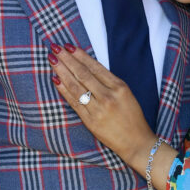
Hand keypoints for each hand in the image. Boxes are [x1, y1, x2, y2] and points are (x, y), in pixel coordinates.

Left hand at [49, 44, 156, 172]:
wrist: (137, 143)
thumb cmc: (132, 117)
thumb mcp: (126, 94)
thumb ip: (108, 82)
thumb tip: (86, 67)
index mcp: (119, 86)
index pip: (95, 67)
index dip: (80, 55)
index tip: (68, 46)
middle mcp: (108, 96)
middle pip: (83, 74)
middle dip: (67, 59)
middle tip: (54, 48)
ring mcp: (98, 109)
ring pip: (76, 86)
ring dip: (62, 71)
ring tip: (52, 60)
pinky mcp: (90, 121)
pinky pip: (74, 102)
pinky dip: (64, 90)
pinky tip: (56, 79)